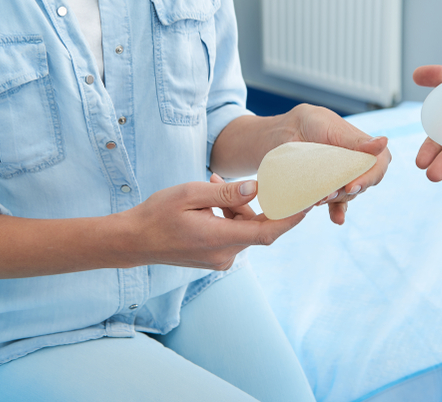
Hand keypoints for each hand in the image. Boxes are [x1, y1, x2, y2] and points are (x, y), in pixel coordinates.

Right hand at [120, 175, 305, 269]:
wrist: (132, 241)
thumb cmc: (157, 214)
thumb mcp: (190, 194)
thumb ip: (226, 193)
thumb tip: (257, 188)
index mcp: (220, 239)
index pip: (267, 232)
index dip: (291, 218)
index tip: (309, 203)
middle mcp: (224, 255)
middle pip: (256, 227)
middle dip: (252, 203)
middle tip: (236, 181)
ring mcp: (219, 260)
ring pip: (243, 229)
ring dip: (235, 208)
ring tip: (211, 187)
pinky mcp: (214, 258)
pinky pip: (232, 235)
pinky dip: (228, 217)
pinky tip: (210, 202)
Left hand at [286, 104, 391, 224]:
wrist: (283, 133)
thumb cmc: (309, 122)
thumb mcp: (330, 126)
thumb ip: (355, 139)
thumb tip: (384, 142)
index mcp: (364, 147)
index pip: (378, 166)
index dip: (369, 178)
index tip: (351, 186)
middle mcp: (357, 164)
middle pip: (363, 184)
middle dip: (347, 191)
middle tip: (328, 193)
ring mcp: (344, 178)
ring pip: (348, 195)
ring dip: (336, 199)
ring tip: (318, 199)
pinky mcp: (329, 189)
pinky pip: (338, 205)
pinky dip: (338, 212)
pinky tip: (336, 219)